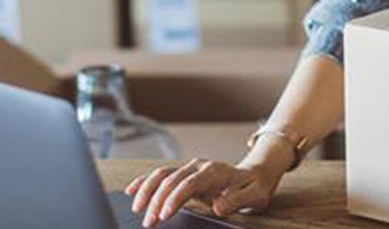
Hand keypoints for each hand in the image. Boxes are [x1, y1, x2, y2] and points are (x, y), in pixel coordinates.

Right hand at [125, 159, 277, 227]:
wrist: (255, 175)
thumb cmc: (253, 188)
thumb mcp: (253, 196)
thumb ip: (237, 200)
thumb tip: (219, 206)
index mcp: (215, 171)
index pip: (190, 183)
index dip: (175, 198)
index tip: (164, 215)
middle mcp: (200, 166)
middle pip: (172, 180)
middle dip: (157, 200)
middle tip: (148, 223)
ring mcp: (191, 168)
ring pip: (163, 174)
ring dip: (148, 190)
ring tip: (137, 210)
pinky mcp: (185, 173)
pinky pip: (162, 174)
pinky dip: (146, 181)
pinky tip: (133, 190)